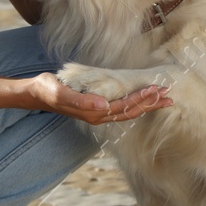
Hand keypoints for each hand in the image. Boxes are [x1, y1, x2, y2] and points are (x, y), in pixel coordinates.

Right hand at [23, 73, 173, 124]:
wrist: (36, 93)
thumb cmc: (48, 91)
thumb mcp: (62, 94)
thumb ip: (82, 101)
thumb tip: (104, 106)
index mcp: (94, 113)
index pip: (124, 107)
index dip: (142, 99)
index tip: (157, 90)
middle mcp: (99, 115)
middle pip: (130, 112)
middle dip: (150, 104)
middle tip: (169, 95)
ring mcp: (97, 112)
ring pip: (127, 110)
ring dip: (145, 104)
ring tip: (162, 98)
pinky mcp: (95, 107)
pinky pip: (120, 107)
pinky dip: (134, 102)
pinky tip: (141, 98)